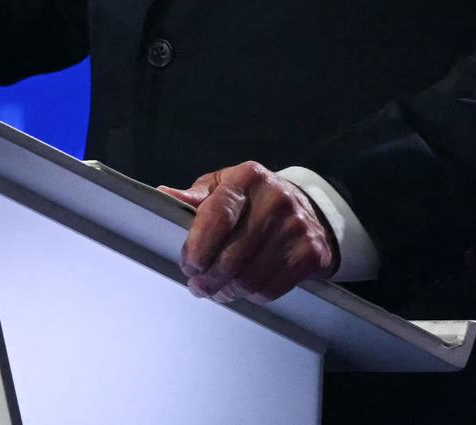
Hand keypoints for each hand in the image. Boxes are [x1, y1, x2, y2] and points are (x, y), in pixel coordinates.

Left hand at [165, 162, 335, 302]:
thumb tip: (163, 196)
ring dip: (226, 292)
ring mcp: (296, 227)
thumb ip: (197, 196)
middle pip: (231, 257)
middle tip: (197, 285)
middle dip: (207, 279)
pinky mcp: (309, 253)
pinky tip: (243, 290)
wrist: (312, 210)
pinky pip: (270, 289)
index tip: (189, 265)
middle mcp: (276, 199)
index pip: (217, 216)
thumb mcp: (226, 186)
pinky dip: (250, 296)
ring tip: (217, 291)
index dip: (198, 247)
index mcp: (248, 178)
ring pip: (249, 279)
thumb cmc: (256, 200)